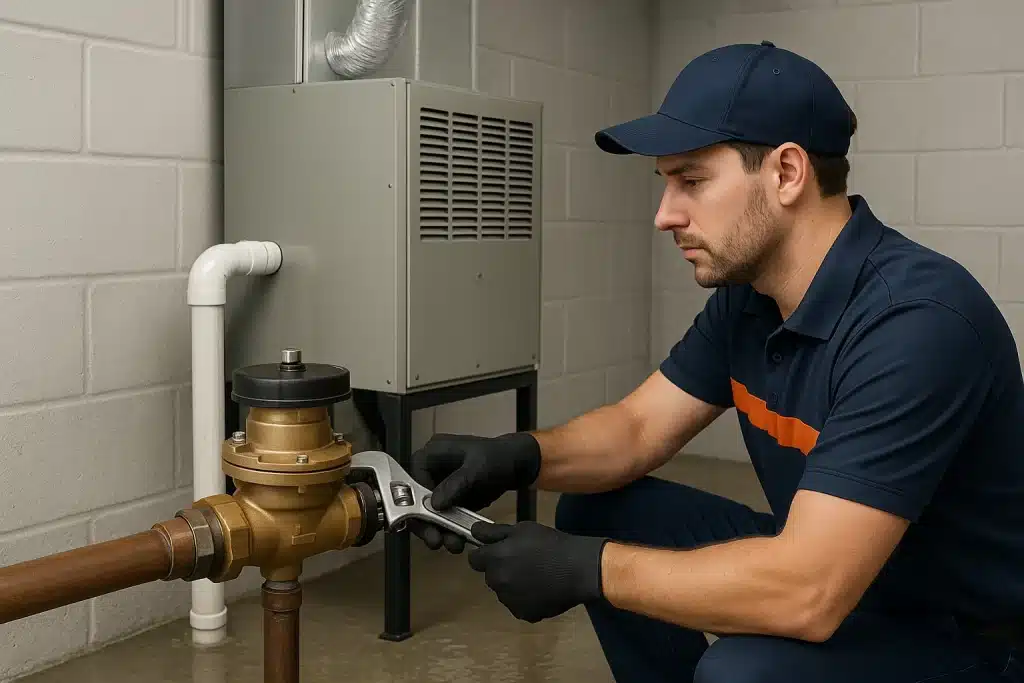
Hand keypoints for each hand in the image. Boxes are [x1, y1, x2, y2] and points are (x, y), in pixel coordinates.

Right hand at [408, 432, 541, 552]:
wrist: (518, 464)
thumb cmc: (498, 456)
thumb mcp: (478, 467)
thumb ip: (456, 483)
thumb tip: (435, 504)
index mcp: (431, 454)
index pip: (411, 481)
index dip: (415, 503)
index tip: (426, 521)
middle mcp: (431, 471)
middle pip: (416, 501)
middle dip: (426, 523)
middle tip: (436, 541)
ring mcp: (440, 486)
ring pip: (429, 513)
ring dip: (439, 531)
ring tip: (453, 545)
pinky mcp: (451, 500)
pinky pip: (444, 518)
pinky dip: (449, 530)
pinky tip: (458, 542)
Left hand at [468, 520, 607, 622]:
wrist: (578, 569)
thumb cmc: (550, 544)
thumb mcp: (522, 529)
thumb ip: (494, 532)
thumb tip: (473, 532)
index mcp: (495, 559)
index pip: (474, 559)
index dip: (484, 554)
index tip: (498, 550)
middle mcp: (498, 582)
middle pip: (490, 576)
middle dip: (500, 569)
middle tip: (522, 561)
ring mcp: (510, 601)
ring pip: (503, 591)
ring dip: (512, 584)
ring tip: (535, 575)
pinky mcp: (524, 614)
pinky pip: (517, 605)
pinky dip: (525, 599)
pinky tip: (541, 589)